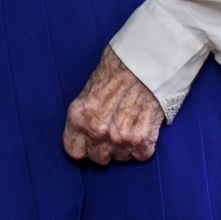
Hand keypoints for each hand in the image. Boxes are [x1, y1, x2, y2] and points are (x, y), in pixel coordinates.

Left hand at [62, 45, 164, 164]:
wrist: (146, 61)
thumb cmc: (117, 67)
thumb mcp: (89, 88)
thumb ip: (86, 113)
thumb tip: (85, 129)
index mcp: (79, 117)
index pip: (74, 151)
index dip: (83, 146)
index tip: (90, 141)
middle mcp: (97, 131)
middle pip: (99, 158)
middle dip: (105, 147)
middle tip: (114, 129)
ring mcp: (121, 138)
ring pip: (121, 157)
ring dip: (125, 145)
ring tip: (131, 122)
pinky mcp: (143, 140)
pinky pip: (141, 155)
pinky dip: (144, 145)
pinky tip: (143, 126)